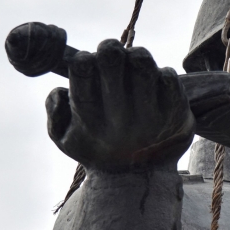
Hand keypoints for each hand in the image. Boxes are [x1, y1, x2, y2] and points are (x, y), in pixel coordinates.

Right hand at [46, 41, 194, 171]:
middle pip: (112, 60)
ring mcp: (150, 116)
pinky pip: (168, 75)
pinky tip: (153, 83)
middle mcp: (120, 118)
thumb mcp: (65, 138)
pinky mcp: (176, 113)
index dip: (83, 59)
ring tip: (133, 63)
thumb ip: (53, 110)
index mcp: (90, 120)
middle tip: (110, 52)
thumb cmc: (98, 150)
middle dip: (109, 48)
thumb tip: (62, 88)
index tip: (86, 61)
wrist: (138, 181)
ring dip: (136, 55)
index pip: (82, 72)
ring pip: (142, 62)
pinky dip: (160, 72)